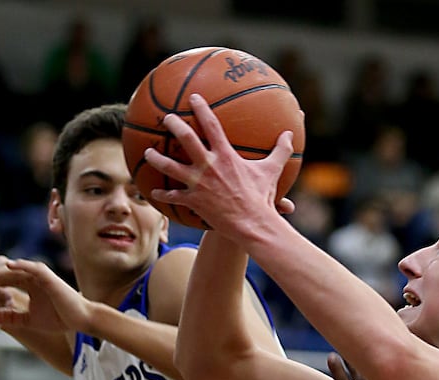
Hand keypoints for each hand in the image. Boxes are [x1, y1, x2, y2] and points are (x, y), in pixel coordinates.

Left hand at [0, 257, 92, 332]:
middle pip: (7, 274)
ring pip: (16, 269)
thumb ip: (10, 317)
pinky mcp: (50, 276)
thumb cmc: (59, 319)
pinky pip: (33, 267)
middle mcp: (35, 278)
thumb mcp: (28, 320)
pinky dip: (21, 266)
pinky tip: (8, 267)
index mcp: (31, 286)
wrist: (80, 321)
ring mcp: (42, 276)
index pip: (6, 282)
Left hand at [144, 93, 293, 236]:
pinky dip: (163, 195)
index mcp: (226, 156)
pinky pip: (174, 197)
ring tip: (148, 152)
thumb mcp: (272, 171)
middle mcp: (208, 167)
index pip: (212, 126)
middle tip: (166, 118)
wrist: (251, 223)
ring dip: (157, 159)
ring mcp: (198, 184)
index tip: (193, 98)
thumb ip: (281, 150)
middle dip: (174, 126)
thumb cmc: (262, 197)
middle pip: (186, 140)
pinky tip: (153, 193)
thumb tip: (290, 133)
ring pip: (171, 167)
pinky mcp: (193, 201)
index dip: (201, 109)